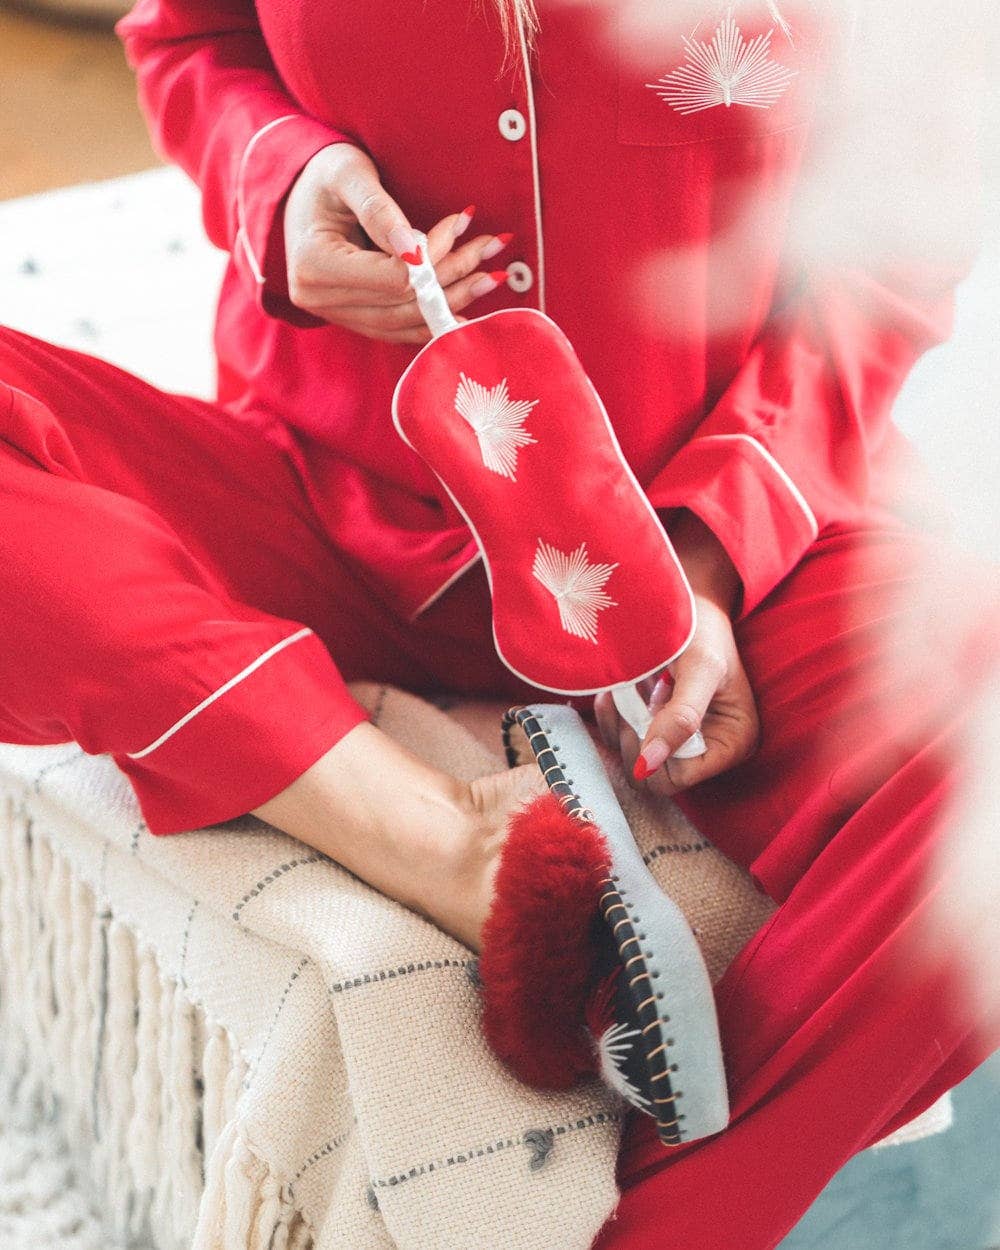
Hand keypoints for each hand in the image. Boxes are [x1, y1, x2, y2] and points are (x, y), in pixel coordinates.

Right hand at [282, 144, 511, 342]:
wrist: (299, 195)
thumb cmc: (323, 175)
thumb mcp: (348, 174)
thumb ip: (378, 210)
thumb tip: (416, 251)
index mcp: (314, 266)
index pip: (392, 277)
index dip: (433, 257)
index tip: (461, 221)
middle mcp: (320, 300)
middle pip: (403, 303)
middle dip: (453, 276)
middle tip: (494, 245)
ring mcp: (336, 316)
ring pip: (406, 321)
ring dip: (453, 300)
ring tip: (493, 275)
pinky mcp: (352, 320)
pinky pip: (399, 330)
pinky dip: (434, 320)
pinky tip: (466, 311)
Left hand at [594, 512, 759, 794]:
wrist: (687, 600)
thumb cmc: (703, 628)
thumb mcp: (700, 669)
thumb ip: (680, 718)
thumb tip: (648, 766)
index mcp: (734, 742)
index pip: (679, 778)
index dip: (651, 751)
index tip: (641, 712)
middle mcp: (712, 749)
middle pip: (654, 776)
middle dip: (632, 739)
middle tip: (626, 700)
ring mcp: (685, 740)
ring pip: (635, 760)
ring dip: (619, 726)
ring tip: (622, 691)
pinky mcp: (661, 728)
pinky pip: (626, 741)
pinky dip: (613, 719)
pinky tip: (616, 693)